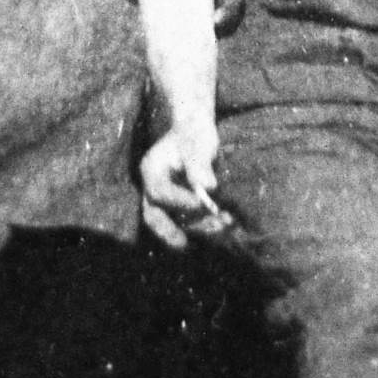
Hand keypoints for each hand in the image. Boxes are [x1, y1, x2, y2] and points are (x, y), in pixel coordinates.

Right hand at [139, 119, 226, 249]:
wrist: (198, 132)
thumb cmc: (195, 133)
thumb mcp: (198, 143)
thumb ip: (199, 164)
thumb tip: (207, 187)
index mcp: (151, 169)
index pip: (159, 191)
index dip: (179, 200)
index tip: (202, 203)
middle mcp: (155, 187)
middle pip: (154, 215)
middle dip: (168, 232)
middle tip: (184, 244)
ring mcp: (168, 199)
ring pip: (176, 222)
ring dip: (199, 227)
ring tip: (224, 224)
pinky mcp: (182, 207)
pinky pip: (190, 221)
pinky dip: (206, 224)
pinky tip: (226, 223)